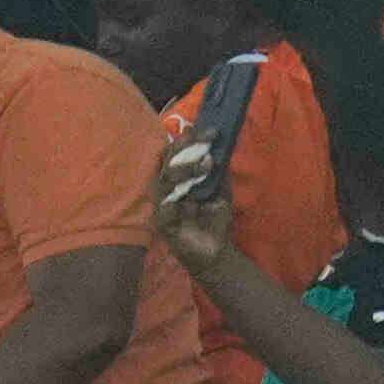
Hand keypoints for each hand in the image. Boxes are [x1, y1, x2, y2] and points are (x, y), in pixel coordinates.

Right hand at [154, 127, 243, 268]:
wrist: (215, 251)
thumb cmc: (214, 219)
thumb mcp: (222, 193)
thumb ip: (219, 174)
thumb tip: (222, 149)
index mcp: (178, 176)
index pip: (178, 151)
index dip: (190, 139)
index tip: (212, 132)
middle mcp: (167, 185)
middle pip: (168, 160)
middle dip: (186, 148)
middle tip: (207, 142)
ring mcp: (162, 202)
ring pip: (165, 178)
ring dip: (185, 169)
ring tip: (206, 165)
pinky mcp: (161, 221)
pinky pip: (165, 207)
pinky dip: (176, 203)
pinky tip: (189, 202)